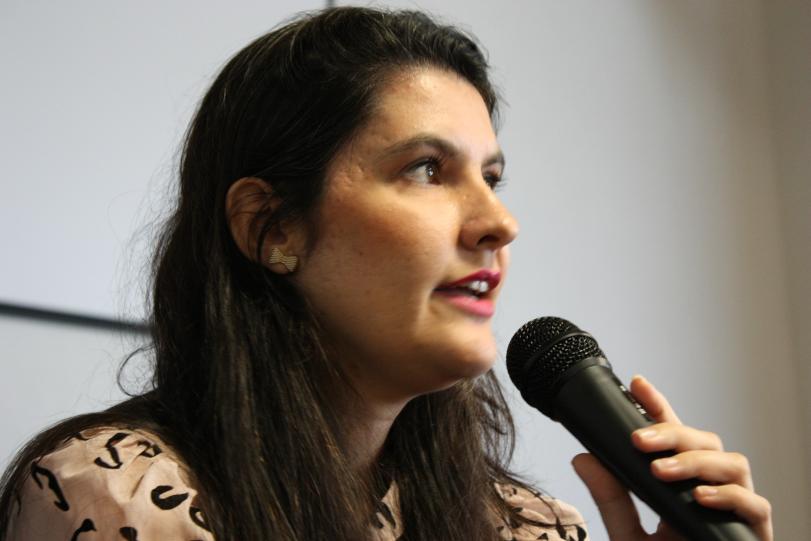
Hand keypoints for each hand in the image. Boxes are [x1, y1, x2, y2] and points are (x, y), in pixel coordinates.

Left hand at [571, 375, 772, 540]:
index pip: (675, 435)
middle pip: (705, 440)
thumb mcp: (629, 535)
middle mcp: (711, 488)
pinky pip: (756, 504)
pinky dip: (729, 495)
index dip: (659, 406)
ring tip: (662, 471)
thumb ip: (610, 498)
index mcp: (681, 483)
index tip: (637, 383)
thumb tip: (582, 458)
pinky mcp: (754, 534)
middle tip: (639, 440)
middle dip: (673, 433)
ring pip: (733, 462)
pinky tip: (702, 496)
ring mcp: (735, 509)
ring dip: (696, 461)